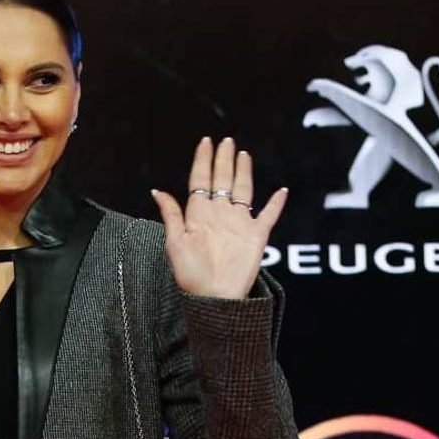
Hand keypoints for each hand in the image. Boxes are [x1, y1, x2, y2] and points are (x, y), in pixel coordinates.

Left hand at [151, 136, 287, 298]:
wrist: (215, 297)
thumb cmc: (192, 275)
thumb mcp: (175, 243)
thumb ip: (171, 215)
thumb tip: (157, 190)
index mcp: (199, 214)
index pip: (201, 179)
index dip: (203, 160)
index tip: (205, 142)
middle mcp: (219, 215)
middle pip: (222, 180)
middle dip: (223, 159)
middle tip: (225, 141)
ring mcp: (239, 223)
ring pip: (243, 190)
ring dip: (243, 172)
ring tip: (243, 154)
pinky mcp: (256, 235)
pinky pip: (269, 215)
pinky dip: (276, 203)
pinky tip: (281, 190)